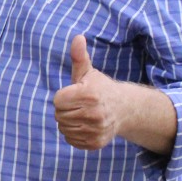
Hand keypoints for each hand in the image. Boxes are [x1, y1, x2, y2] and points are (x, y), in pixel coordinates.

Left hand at [52, 35, 120, 150]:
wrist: (123, 109)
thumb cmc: (99, 88)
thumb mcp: (88, 72)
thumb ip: (78, 56)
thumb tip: (78, 37)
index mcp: (89, 95)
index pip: (58, 101)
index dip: (63, 97)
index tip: (74, 94)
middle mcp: (93, 114)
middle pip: (59, 115)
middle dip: (65, 109)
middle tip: (78, 105)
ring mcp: (95, 130)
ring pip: (64, 129)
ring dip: (68, 122)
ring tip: (81, 114)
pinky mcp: (95, 143)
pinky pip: (71, 140)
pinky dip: (73, 134)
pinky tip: (85, 125)